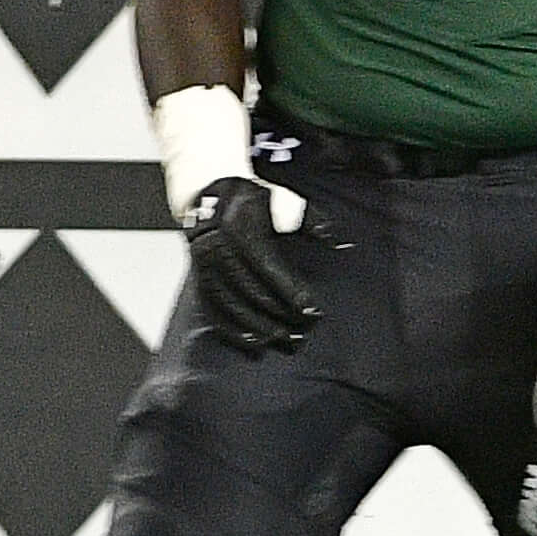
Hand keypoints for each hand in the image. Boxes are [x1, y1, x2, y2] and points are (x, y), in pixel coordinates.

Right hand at [182, 177, 324, 353]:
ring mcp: (204, 264)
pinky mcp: (197, 277)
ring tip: (282, 340)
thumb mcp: (285, 202)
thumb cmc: (253, 201)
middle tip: (302, 332)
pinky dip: (231, 329)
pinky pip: (212, 309)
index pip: (269, 267)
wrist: (207, 193)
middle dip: (279, 315)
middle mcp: (218, 246)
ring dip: (258, 327)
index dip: (292, 292)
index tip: (313, 311)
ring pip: (231, 304)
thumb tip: (339, 244)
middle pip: (251, 291)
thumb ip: (313, 223)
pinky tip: (252, 342)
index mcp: (241, 226)